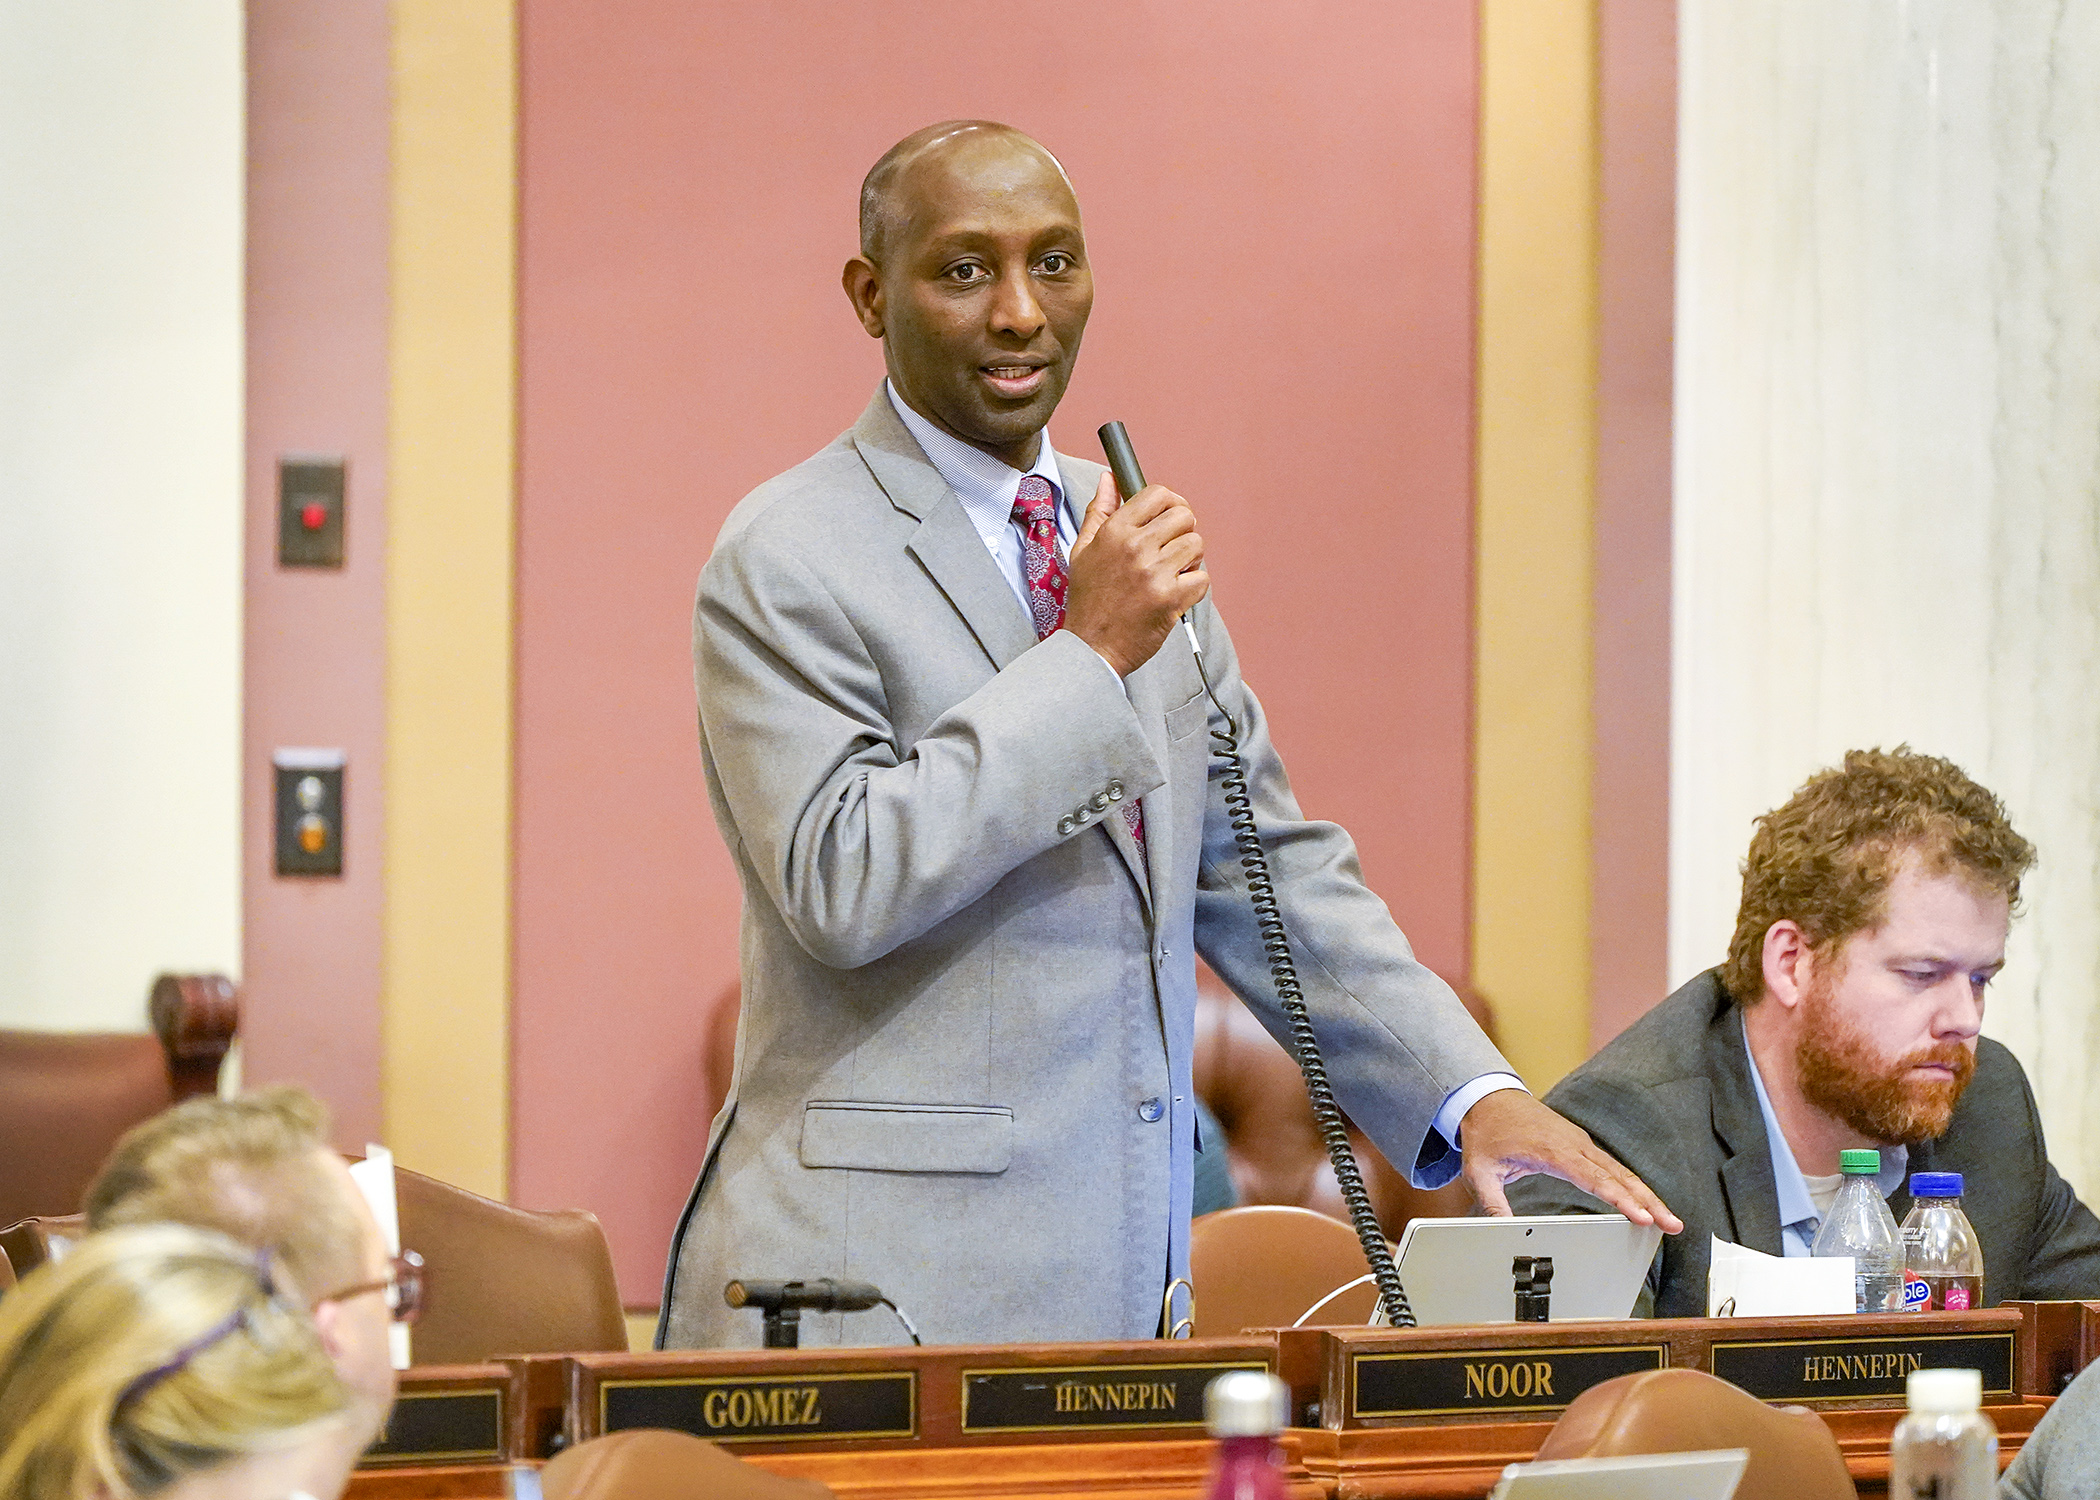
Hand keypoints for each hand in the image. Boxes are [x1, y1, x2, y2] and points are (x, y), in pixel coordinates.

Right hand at [1063, 472, 1208, 676]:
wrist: (1090, 648)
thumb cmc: (1088, 601)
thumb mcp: (1083, 550)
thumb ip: (1099, 511)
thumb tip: (1110, 479)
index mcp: (1114, 532)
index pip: (1158, 494)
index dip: (1171, 503)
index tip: (1170, 517)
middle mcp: (1135, 547)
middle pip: (1185, 516)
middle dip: (1184, 532)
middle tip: (1172, 550)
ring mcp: (1154, 573)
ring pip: (1197, 545)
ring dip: (1191, 560)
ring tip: (1173, 574)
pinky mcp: (1171, 599)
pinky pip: (1202, 578)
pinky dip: (1194, 587)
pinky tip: (1176, 594)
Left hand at [1459, 1090, 1683, 1233]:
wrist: (1488, 1098)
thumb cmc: (1486, 1133)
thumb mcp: (1479, 1170)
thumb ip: (1490, 1201)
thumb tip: (1501, 1230)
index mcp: (1552, 1151)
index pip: (1593, 1178)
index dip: (1619, 1199)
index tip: (1640, 1217)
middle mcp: (1573, 1145)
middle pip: (1618, 1176)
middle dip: (1648, 1201)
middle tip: (1673, 1224)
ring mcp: (1580, 1143)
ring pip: (1621, 1171)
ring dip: (1646, 1195)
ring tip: (1669, 1220)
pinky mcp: (1582, 1145)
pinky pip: (1612, 1166)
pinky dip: (1632, 1185)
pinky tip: (1646, 1202)